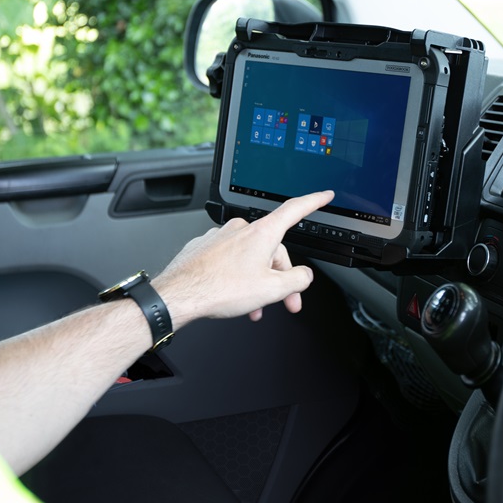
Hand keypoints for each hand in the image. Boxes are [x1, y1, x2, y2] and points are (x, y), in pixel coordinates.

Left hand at [152, 190, 334, 325]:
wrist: (179, 295)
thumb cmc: (219, 289)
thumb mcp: (272, 290)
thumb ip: (297, 280)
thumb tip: (304, 276)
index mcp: (262, 233)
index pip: (295, 209)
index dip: (314, 201)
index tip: (323, 195)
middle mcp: (241, 229)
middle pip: (272, 249)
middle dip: (280, 277)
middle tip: (285, 301)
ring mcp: (221, 237)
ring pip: (250, 258)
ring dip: (257, 282)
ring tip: (255, 307)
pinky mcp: (205, 247)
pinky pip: (230, 260)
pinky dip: (237, 277)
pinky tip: (233, 295)